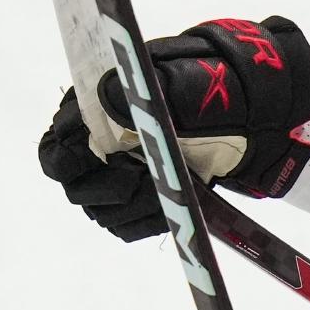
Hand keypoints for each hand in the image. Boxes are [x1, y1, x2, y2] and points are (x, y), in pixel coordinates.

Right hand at [37, 16, 309, 240]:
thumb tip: (109, 98)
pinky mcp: (139, 202)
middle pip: (74, 185)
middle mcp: (98, 145)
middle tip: (141, 179)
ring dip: (133, 206)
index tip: (100, 160)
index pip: (57, 146)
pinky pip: (126, 226)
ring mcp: (117, 176)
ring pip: (101, 210)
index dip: (70, 158)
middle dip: (107, 186)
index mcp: (93, 111)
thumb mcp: (186, 83)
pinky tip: (172, 204)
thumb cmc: (214, 91)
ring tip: (166, 188)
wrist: (251, 117)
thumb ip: (146, 91)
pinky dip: (147, 221)